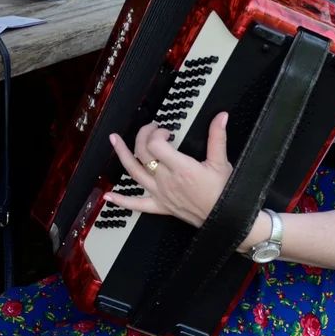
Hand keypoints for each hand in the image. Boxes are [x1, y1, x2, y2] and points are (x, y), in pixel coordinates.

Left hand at [104, 112, 232, 227]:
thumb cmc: (223, 192)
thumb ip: (218, 137)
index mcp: (181, 168)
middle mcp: (166, 180)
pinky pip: (137, 205)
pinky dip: (121, 201)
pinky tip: (109, 196)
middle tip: (150, 128)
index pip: (156, 145)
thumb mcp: (222, 162)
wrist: (225, 219)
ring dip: (122, 155)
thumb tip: (221, 117)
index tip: (167, 131)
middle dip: (143, 136)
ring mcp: (160, 193)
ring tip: (114, 141)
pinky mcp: (160, 206)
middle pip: (143, 153)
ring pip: (134, 173)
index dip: (157, 133)